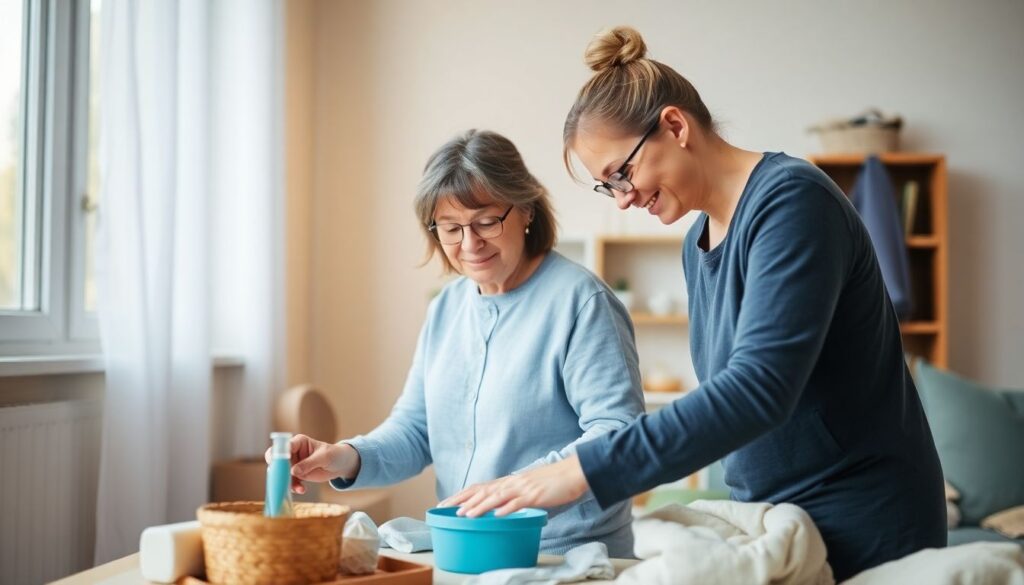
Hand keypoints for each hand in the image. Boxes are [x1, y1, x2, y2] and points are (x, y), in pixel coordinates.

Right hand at [263, 433, 360, 494]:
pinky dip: (294, 487)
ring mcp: (294, 464)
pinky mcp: (297, 475)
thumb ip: (309, 463)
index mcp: (298, 442)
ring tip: (298, 487)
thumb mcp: (324, 457)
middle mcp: (293, 452)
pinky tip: (302, 490)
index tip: (280, 464)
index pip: (284, 446)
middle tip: (284, 478)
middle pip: (277, 460)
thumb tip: (293, 471)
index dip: (279, 455)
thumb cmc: (333, 454)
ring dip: (287, 482)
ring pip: (282, 474)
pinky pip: (290, 482)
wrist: (340, 465)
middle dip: (278, 471)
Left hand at [439, 456, 589, 516]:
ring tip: (465, 514)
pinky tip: (497, 515)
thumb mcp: (529, 488)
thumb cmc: (553, 482)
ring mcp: (523, 488)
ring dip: (480, 506)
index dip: (462, 494)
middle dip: (462, 500)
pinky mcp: (535, 494)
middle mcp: (513, 482)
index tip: (446, 502)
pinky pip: (518, 502)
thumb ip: (514, 496)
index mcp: (510, 481)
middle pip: (482, 490)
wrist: (574, 472)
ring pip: (497, 497)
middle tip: (444, 508)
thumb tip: (502, 508)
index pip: (480, 487)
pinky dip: (507, 509)